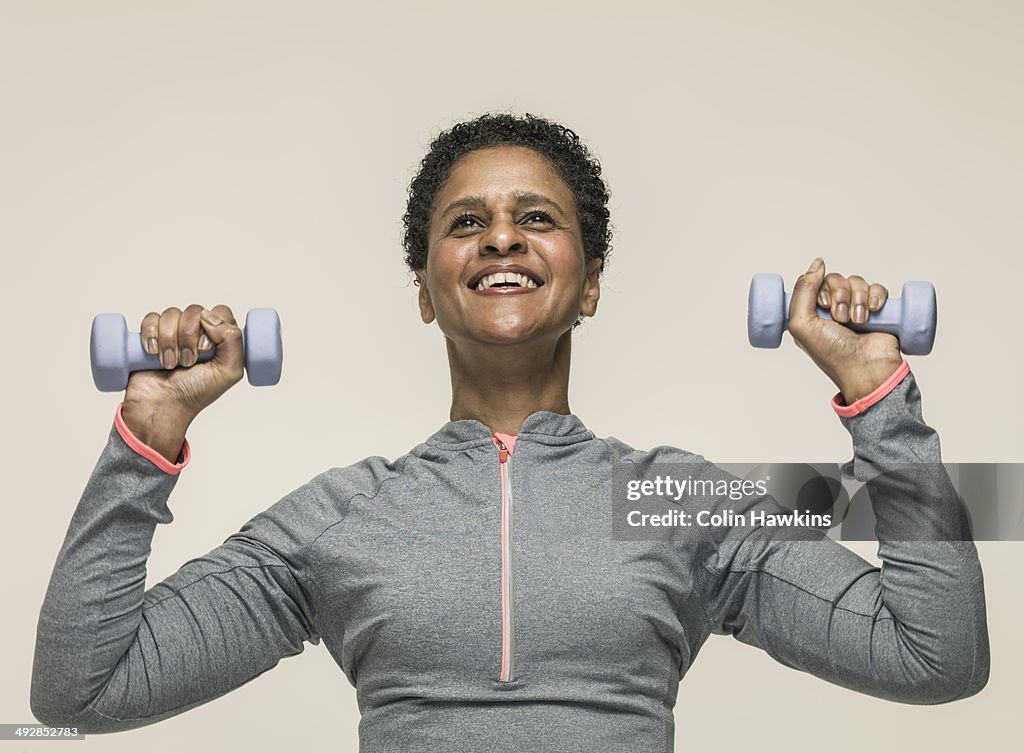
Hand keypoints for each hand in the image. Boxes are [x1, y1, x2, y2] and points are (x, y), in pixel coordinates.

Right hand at [120, 305, 243, 459]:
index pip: (221, 312)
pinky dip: (151, 334)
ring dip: (170, 340)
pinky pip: (151, 318)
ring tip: (169, 364)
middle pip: (195, 311)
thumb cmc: (196, 393)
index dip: (213, 326)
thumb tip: (210, 316)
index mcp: (220, 339)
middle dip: (188, 337)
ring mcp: (174, 333)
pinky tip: (153, 353)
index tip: (206, 350)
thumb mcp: (229, 371)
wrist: (161, 407)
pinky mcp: (151, 336)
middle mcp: (198, 333)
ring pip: (172, 314)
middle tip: (187, 362)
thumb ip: (233, 340)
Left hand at [788, 258, 903, 403]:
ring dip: (857, 299)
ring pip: (857, 281)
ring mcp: (856, 308)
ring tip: (858, 321)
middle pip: (836, 279)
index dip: (819, 288)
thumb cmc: (832, 353)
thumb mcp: (802, 325)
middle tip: (841, 319)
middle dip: (840, 296)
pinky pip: (878, 287)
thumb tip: (817, 263)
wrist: (867, 369)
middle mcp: (833, 309)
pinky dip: (876, 296)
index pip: (814, 281)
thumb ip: (802, 291)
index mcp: (812, 312)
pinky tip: (873, 312)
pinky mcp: (878, 309)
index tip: (822, 306)